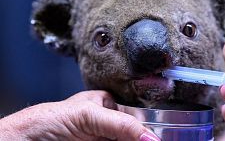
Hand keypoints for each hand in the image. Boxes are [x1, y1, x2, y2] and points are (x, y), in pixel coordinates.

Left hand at [0, 90, 159, 140]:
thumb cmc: (49, 120)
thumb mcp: (89, 115)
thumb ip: (122, 124)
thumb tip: (150, 136)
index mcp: (108, 105)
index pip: (137, 115)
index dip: (149, 128)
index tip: (158, 139)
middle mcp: (108, 123)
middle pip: (134, 133)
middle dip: (144, 139)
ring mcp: (103, 140)